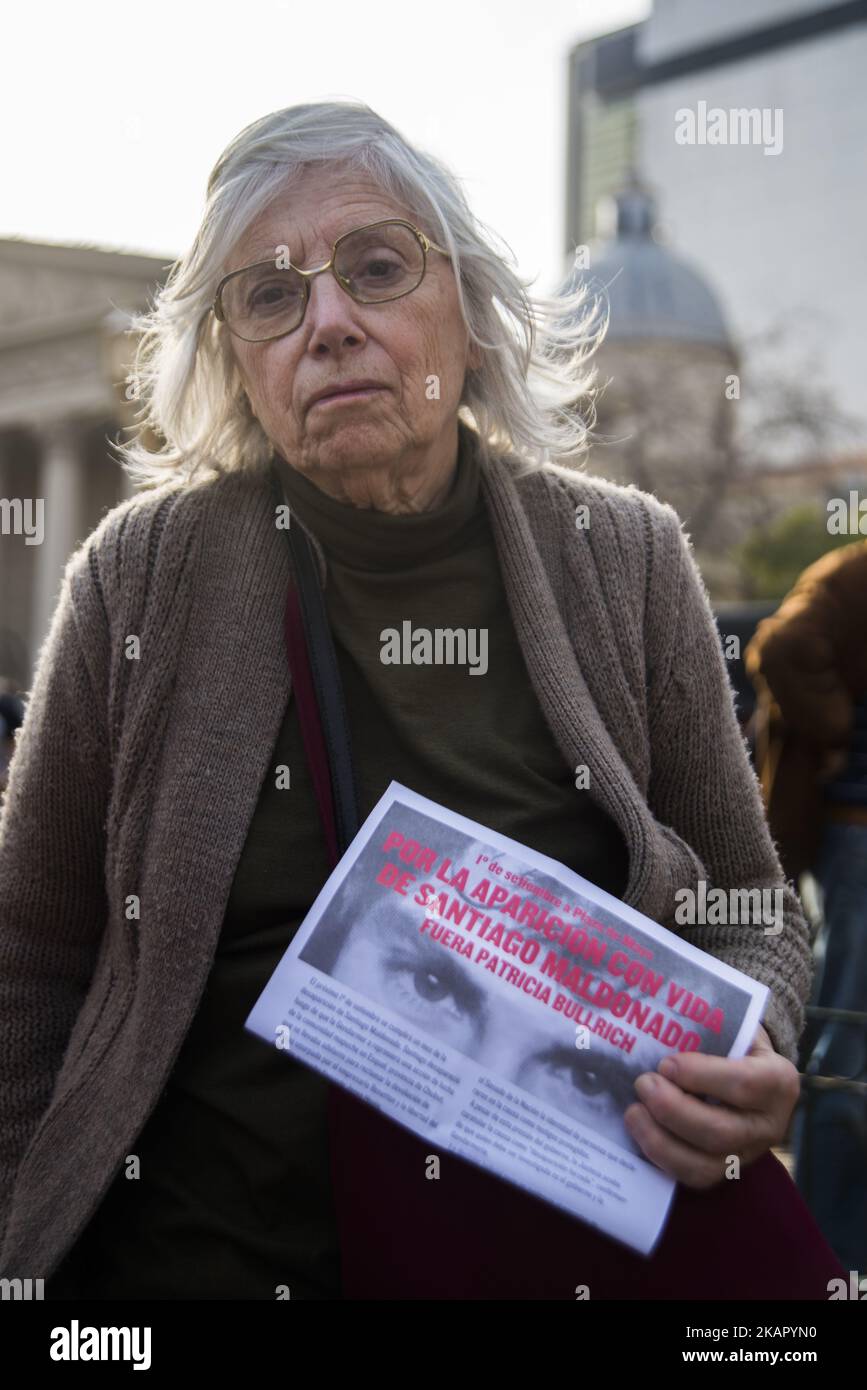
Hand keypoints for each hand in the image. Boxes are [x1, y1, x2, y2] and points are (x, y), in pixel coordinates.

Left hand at [623, 1024, 800, 1188]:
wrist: (753, 1073)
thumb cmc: (735, 1044)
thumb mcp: (734, 1027)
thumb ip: (708, 1026)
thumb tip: (657, 1017)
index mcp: (779, 1081)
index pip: (743, 1084)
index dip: (701, 1076)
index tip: (666, 1063)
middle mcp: (769, 1125)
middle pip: (719, 1131)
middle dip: (673, 1109)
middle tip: (643, 1083)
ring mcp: (748, 1154)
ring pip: (704, 1164)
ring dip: (660, 1140)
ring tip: (633, 1112)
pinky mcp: (726, 1172)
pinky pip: (693, 1178)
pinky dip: (662, 1159)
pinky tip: (641, 1134)